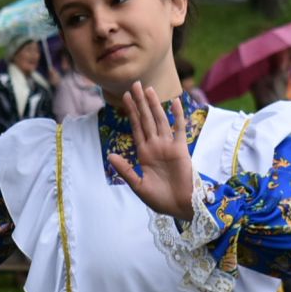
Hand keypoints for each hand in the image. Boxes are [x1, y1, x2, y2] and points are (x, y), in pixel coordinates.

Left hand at [105, 82, 197, 221]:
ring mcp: (168, 146)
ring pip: (160, 121)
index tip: (125, 97)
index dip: (131, 112)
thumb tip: (110, 155)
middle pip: (146, 119)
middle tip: (134, 84)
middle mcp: (155, 146)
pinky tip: (174, 102)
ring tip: (148, 89)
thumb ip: (125, 170)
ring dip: (154, 105)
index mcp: (144, 153)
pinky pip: (179, 129)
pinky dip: (177, 115)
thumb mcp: (138, 186)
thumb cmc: (160, 199)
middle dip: (140, 102)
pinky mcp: (180, 149)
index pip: (136, 128)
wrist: (180, 207)